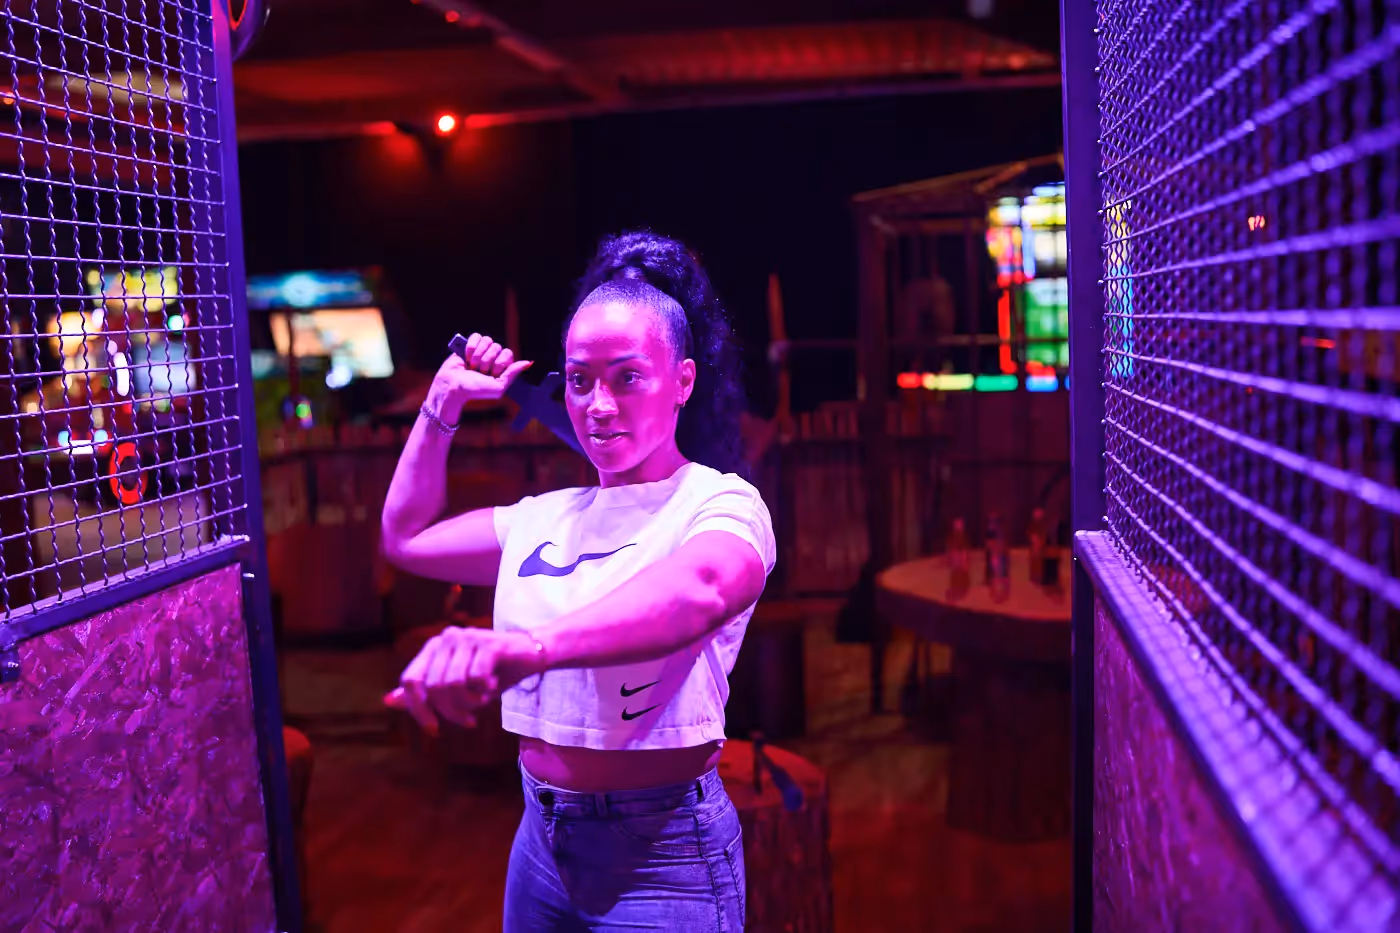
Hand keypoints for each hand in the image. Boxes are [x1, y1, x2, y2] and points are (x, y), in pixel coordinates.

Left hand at [384, 627, 543, 733]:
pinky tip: (493, 689)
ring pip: (453, 685)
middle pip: (433, 687)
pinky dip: (484, 692)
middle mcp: (447, 637)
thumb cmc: (491, 671)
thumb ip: (424, 692)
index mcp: (434, 646)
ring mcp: (467, 638)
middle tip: (467, 720)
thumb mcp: (456, 686)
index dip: (418, 709)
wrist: (530, 655)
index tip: (434, 729)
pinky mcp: (488, 644)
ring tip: (481, 703)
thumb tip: (388, 701)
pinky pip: (476, 679)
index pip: (410, 681)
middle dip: (450, 712)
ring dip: (468, 704)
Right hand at [425, 333, 531, 422]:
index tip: (491, 374)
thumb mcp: (498, 387)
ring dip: (478, 355)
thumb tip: (528, 362)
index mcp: (501, 367)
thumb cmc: (475, 390)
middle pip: (497, 346)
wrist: (453, 386)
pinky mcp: (469, 345)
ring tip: (471, 366)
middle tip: (479, 372)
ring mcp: (481, 351)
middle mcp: (492, 358)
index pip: (508, 353)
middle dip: (487, 361)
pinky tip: (466, 357)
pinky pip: (477, 336)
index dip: (499, 363)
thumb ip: (513, 374)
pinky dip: (471, 346)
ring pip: (487, 340)